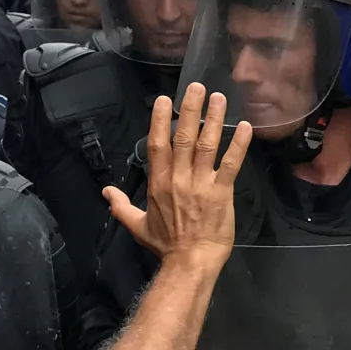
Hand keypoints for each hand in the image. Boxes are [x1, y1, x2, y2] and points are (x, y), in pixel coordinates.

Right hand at [104, 83, 251, 262]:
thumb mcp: (137, 225)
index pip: (157, 145)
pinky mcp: (221, 193)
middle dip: (190, 110)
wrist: (189, 262)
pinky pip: (231, 165)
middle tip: (197, 87)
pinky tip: (246, 127)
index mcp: (158, 183)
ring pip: (207, 145)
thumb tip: (104, 193)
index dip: (160, 120)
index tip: (164, 100)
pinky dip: (239, 145)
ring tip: (219, 98)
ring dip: (214, 120)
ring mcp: (201, 184)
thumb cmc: (165, 245)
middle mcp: (178, 178)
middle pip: (183, 138)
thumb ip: (120, 206)